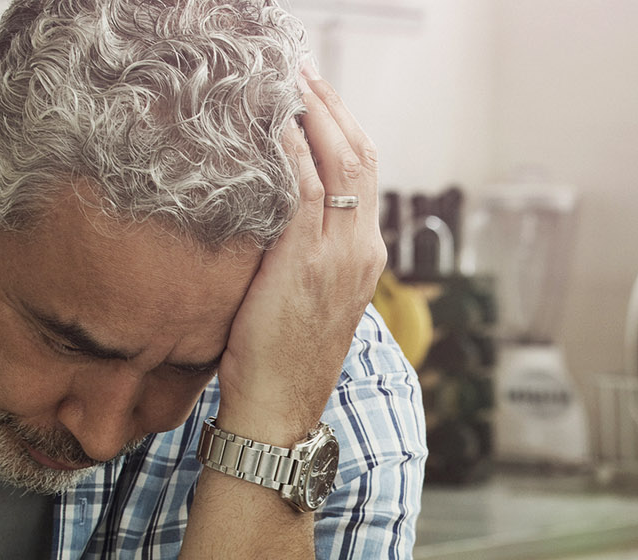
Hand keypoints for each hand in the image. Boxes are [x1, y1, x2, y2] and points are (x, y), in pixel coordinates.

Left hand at [214, 64, 385, 445]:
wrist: (279, 410)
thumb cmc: (280, 364)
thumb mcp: (303, 301)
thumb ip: (302, 256)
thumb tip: (271, 219)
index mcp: (365, 258)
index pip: (366, 174)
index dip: (343, 128)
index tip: (316, 98)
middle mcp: (362, 250)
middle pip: (361, 156)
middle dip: (332, 106)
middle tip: (302, 71)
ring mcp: (339, 254)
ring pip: (340, 162)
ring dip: (312, 114)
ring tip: (287, 83)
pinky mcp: (307, 260)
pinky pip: (305, 188)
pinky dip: (291, 149)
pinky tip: (272, 125)